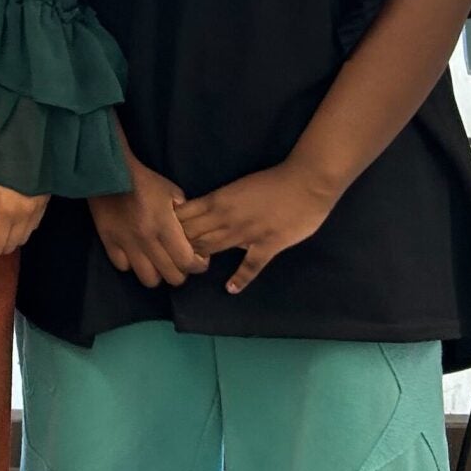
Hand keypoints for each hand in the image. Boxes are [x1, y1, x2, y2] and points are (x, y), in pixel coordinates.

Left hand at [0, 174, 47, 256]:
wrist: (26, 131)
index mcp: (6, 211)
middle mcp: (26, 216)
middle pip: (7, 247)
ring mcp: (39, 209)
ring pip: (21, 238)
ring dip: (2, 235)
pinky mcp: (46, 202)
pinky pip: (30, 226)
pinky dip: (16, 226)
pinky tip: (3, 209)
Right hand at [87, 152, 209, 288]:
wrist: (109, 171)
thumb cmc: (145, 181)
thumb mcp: (173, 193)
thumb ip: (185, 216)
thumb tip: (191, 234)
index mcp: (165, 226)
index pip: (187, 262)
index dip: (198, 265)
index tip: (199, 259)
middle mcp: (146, 240)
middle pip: (171, 277)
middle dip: (181, 272)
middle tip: (179, 261)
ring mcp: (126, 243)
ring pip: (148, 279)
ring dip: (157, 273)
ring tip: (158, 262)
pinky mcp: (108, 241)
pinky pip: (123, 267)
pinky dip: (132, 264)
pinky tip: (136, 254)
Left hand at [176, 163, 338, 294]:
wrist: (306, 184)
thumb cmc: (273, 181)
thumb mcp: (238, 187)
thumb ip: (222, 203)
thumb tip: (205, 214)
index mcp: (218, 200)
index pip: (185, 215)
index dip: (172, 226)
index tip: (164, 234)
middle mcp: (226, 218)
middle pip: (193, 234)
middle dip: (179, 244)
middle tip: (171, 255)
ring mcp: (246, 234)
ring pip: (212, 248)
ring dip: (199, 257)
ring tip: (190, 268)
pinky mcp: (267, 246)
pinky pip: (250, 266)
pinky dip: (239, 279)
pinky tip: (230, 289)